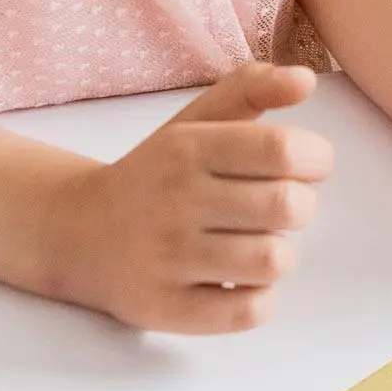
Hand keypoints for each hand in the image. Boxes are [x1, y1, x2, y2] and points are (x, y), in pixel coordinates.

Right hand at [50, 64, 334, 333]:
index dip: (316, 159)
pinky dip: (259, 298)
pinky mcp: (164, 308)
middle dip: (301, 208)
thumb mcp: (196, 120)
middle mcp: (174, 199)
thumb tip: (306, 79)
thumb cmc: (159, 174)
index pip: (282, 149)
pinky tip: (238, 281)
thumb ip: (252, 88)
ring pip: (274, 261)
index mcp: (187, 148)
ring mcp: (166, 257)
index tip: (306, 168)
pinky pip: (249, 311)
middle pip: (288, 206)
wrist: (76, 231)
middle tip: (277, 209)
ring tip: (255, 244)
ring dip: (279, 254)